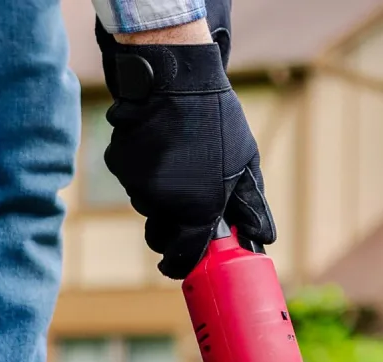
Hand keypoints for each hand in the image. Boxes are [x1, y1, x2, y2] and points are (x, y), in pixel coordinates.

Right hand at [95, 17, 275, 279]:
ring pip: (146, 205)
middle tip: (184, 205)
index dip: (180, 264)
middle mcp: (164, 204)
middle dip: (170, 229)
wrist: (175, 76)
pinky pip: (131, 180)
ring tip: (177, 160)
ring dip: (159, 195)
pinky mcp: (120, 165)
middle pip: (159, 236)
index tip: (178, 264)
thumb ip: (251, 207)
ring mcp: (137, 185)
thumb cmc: (216, 121)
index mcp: (198, 209)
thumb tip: (262, 240)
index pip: (182, 255)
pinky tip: (158, 146)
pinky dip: (142, 171)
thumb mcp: (245, 164)